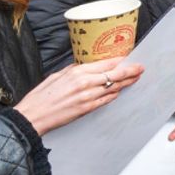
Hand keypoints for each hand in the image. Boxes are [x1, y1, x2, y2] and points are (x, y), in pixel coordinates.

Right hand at [14, 57, 143, 135]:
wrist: (33, 116)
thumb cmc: (41, 96)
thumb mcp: (57, 75)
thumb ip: (74, 70)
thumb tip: (85, 66)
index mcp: (77, 71)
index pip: (106, 63)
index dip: (120, 61)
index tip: (129, 58)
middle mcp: (85, 83)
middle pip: (115, 74)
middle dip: (130, 71)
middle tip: (140, 68)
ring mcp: (88, 97)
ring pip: (113, 87)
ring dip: (126, 83)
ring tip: (135, 78)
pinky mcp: (87, 109)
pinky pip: (106, 100)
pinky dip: (114, 95)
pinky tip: (119, 92)